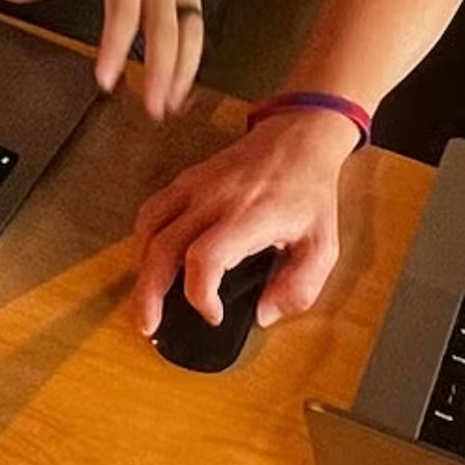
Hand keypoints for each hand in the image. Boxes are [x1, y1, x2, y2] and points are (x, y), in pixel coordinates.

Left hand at [0, 0, 215, 119]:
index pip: (123, 15)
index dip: (115, 48)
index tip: (107, 79)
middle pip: (162, 33)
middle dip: (159, 72)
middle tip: (151, 107)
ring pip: (186, 37)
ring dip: (181, 74)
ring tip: (169, 106)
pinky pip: (197, 34)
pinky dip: (193, 63)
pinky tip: (182, 88)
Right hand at [132, 109, 354, 335]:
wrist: (299, 137)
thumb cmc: (310, 193)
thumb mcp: (323, 245)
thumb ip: (300, 287)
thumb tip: (263, 315)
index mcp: (251, 216)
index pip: (206, 258)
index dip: (201, 295)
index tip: (214, 315)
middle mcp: (215, 199)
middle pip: (164, 248)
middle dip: (150, 293)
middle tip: (149, 326)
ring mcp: (195, 185)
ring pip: (150, 229)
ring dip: (141, 268)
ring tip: (145, 300)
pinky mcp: (186, 179)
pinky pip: (152, 211)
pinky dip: (144, 241)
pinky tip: (151, 262)